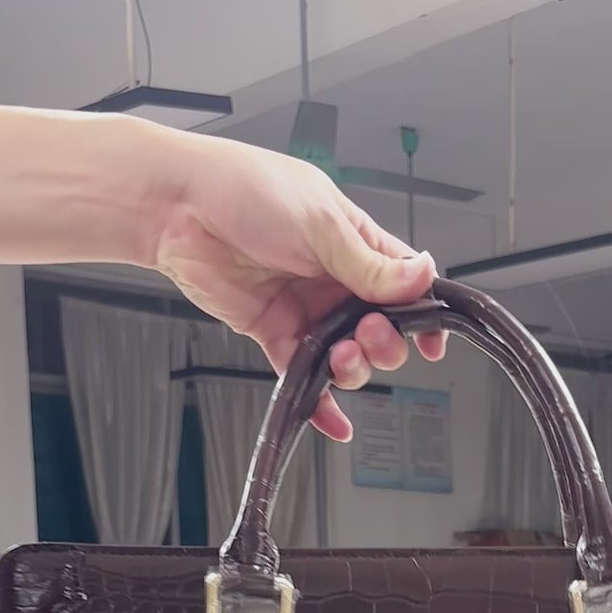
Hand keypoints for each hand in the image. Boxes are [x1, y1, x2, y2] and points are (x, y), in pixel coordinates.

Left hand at [151, 138, 445, 440]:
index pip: (405, 283)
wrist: (178, 207)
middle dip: (385, 342)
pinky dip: (321, 404)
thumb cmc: (245, 189)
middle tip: (371, 335)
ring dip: (354, 368)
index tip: (433, 341)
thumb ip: (372, 265)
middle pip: (381, 327)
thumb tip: (424, 277)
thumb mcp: (322, 225)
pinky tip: (336, 423)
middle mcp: (334, 277)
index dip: (424, 314)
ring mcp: (305, 307)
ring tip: (343, 357)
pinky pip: (305, 376)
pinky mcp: (274, 332)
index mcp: (355, 242)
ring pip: (346, 355)